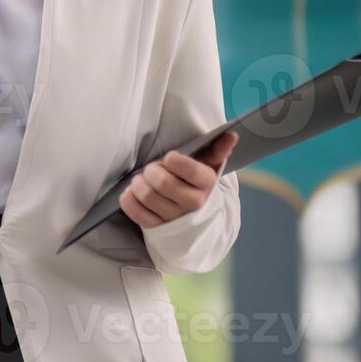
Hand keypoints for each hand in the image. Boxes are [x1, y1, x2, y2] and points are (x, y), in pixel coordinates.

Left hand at [119, 131, 237, 228]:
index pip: (192, 171)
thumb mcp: (206, 164)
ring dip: (138, 183)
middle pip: (163, 183)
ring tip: (142, 179)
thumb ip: (216, 149)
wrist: (192, 213)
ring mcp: (175, 218)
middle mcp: (194, 203)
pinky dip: (128, 199)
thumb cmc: (194, 181)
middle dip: (152, 170)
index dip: (174, 161)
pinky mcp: (157, 227)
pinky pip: (136, 212)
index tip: (169, 158)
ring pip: (147, 196)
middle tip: (151, 168)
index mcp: (207, 184)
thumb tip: (231, 135)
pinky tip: (133, 192)